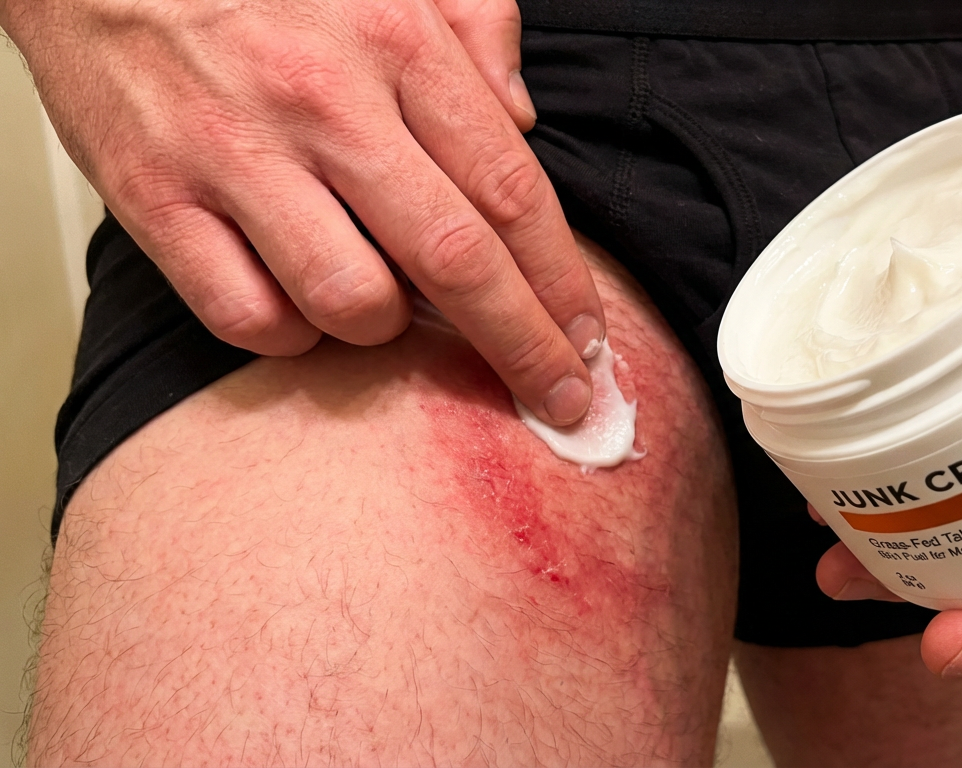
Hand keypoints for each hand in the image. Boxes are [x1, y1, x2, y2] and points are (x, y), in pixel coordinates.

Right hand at [0, 0, 603, 424]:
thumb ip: (474, 33)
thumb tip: (521, 123)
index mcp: (395, 42)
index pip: (512, 191)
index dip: (562, 281)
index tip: (588, 337)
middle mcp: (323, 102)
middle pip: (457, 261)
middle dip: (524, 348)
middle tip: (560, 397)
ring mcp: (235, 154)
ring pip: (352, 302)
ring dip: (390, 331)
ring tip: (390, 306)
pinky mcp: (155, 200)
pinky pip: (247, 316)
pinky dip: (292, 333)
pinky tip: (302, 305)